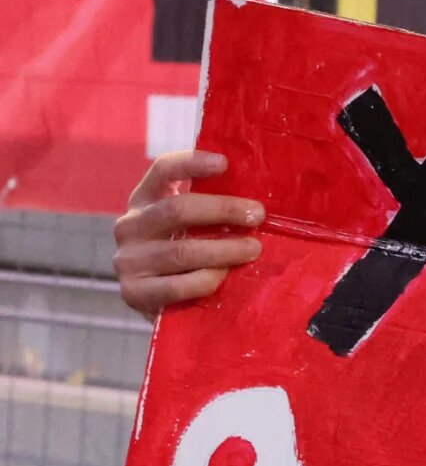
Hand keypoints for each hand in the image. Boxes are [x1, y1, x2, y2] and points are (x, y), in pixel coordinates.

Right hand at [113, 151, 264, 320]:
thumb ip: (210, 210)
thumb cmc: (189, 256)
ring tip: (253, 249)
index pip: (163, 170)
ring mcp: (128, 260)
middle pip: (177, 209)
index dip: (191, 162)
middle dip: (223, 210)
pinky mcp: (134, 293)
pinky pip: (178, 286)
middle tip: (257, 215)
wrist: (162, 302)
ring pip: (182, 251)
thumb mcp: (191, 225)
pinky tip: (224, 276)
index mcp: (145, 200)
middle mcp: (130, 225)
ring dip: (224, 249)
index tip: (224, 163)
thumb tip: (254, 198)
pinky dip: (206, 280)